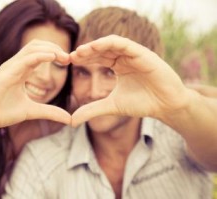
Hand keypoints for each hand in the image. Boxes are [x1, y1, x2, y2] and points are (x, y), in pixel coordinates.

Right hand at [0, 40, 70, 131]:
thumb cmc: (2, 112)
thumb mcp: (32, 111)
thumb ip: (49, 112)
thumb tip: (68, 119)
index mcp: (21, 71)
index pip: (39, 53)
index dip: (55, 53)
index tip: (69, 61)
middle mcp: (15, 65)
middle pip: (37, 46)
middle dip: (55, 48)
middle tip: (69, 57)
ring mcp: (9, 68)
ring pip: (32, 48)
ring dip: (50, 49)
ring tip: (64, 57)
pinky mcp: (5, 74)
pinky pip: (25, 59)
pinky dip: (40, 56)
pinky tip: (52, 57)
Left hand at [70, 35, 190, 125]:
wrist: (165, 106)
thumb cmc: (142, 103)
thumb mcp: (111, 106)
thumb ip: (92, 110)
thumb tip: (71, 121)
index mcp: (118, 66)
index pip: (98, 57)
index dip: (83, 58)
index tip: (68, 62)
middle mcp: (125, 58)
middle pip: (102, 49)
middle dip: (86, 51)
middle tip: (70, 56)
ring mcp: (134, 54)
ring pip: (111, 44)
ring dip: (95, 45)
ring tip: (80, 51)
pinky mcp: (144, 54)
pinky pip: (125, 44)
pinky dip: (110, 43)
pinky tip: (96, 46)